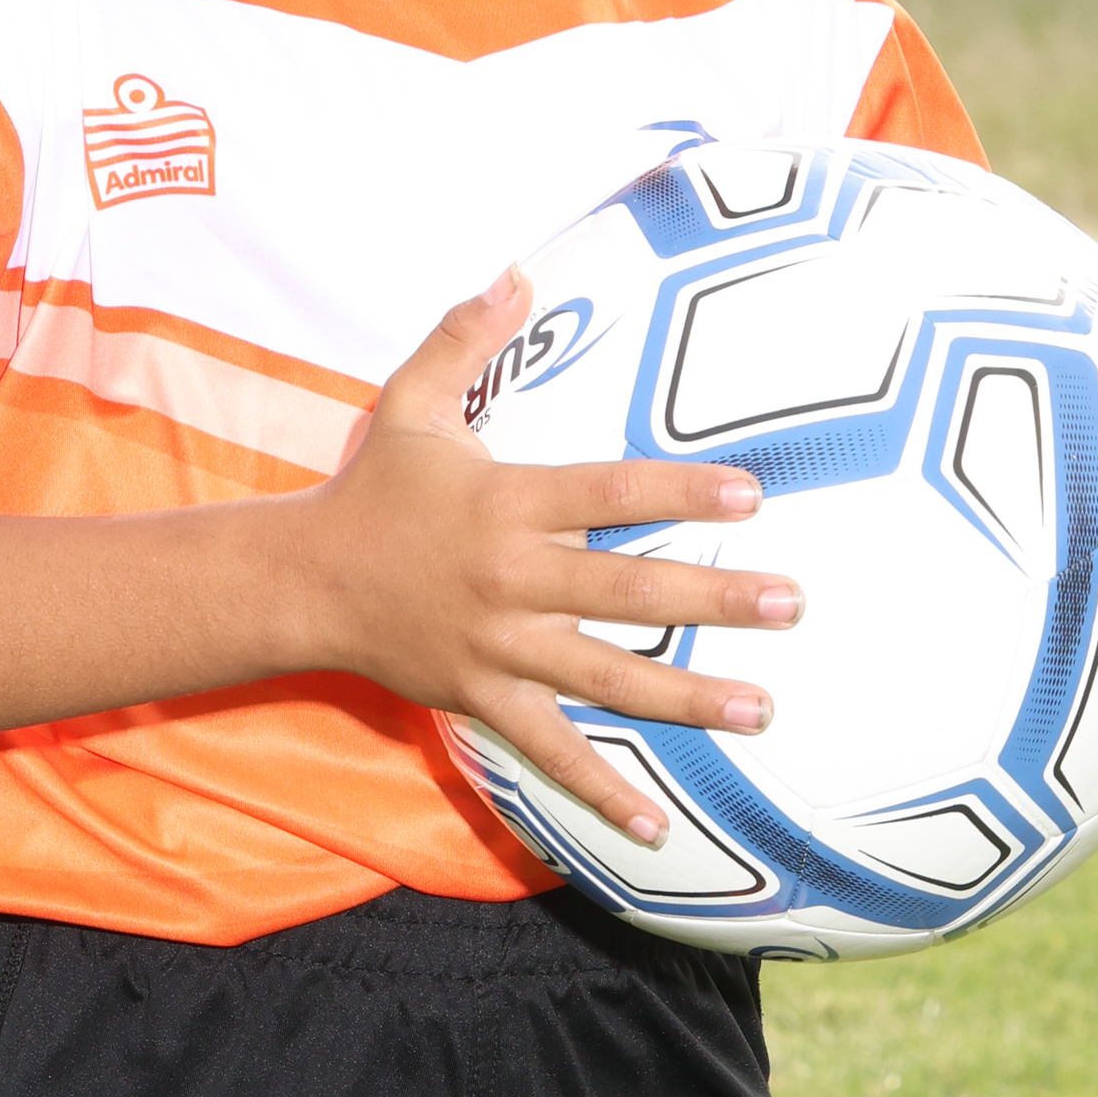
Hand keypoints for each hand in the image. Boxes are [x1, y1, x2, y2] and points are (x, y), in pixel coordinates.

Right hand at [289, 267, 803, 846]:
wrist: (303, 582)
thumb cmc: (371, 488)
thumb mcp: (409, 401)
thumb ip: (465, 335)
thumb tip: (517, 270)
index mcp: (506, 504)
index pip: (610, 492)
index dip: (682, 489)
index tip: (754, 492)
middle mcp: (509, 579)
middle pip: (626, 590)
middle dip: (715, 599)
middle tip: (793, 604)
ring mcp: (499, 648)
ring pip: (606, 678)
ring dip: (687, 698)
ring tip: (762, 709)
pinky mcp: (483, 699)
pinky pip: (551, 754)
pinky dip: (602, 793)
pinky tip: (658, 826)